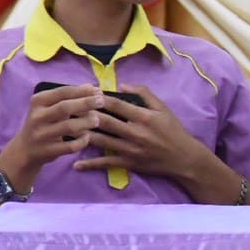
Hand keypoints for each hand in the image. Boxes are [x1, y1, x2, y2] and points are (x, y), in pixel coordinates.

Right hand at [0, 84, 107, 190]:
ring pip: (68, 127)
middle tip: (101, 102)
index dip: (82, 91)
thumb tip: (93, 87)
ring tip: (96, 120)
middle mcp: (37, 117)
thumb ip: (69, 97)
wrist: (25, 149)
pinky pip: (70, 146)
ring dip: (86, 122)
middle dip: (86, 103)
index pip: (62, 92)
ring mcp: (41, 135)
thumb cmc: (44, 123)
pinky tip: (87, 137)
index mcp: (38, 102)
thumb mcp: (50, 107)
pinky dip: (82, 141)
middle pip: (65, 107)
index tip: (98, 90)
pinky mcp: (47, 151)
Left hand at [75, 84, 211, 183]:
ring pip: (101, 141)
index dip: (100, 98)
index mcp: (144, 117)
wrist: (184, 158)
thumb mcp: (163, 108)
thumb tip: (122, 85)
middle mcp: (135, 133)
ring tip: (66, 130)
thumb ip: (144, 94)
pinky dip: (90, 164)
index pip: (117, 105)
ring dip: (83, 135)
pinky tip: (76, 163)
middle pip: (105, 121)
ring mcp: (130, 149)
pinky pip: (106, 163)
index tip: (86, 92)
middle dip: (86, 114)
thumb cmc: (173, 130)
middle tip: (69, 109)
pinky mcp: (129, 163)